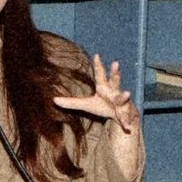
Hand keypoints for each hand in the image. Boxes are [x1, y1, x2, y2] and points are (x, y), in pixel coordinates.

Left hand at [52, 54, 141, 169]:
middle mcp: (114, 92)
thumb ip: (72, 102)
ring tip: (127, 93)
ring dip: (124, 95)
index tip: (96, 55)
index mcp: (104, 87)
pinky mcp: (125, 113)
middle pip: (114, 80)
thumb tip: (53, 100)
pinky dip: (125, 122)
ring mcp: (121, 102)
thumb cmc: (103, 106)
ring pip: (122, 97)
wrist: (122, 116)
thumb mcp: (87, 104)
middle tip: (115, 63)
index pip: (100, 74)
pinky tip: (127, 127)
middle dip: (115, 72)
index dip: (98, 65)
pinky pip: (125, 118)